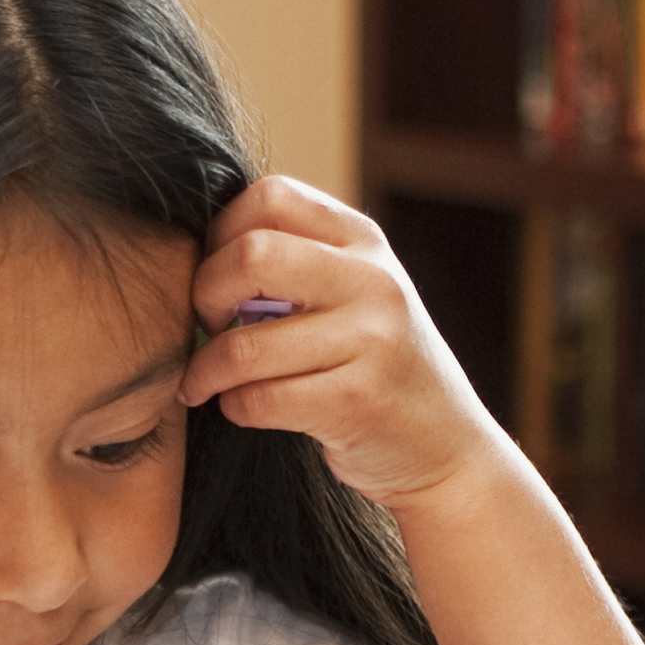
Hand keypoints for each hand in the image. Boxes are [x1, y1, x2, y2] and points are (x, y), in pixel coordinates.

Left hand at [182, 175, 504, 510]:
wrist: (447, 448)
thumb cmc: (376, 368)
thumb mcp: (355, 295)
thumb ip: (297, 263)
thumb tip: (197, 255)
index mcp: (365, 241)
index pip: (270, 196)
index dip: (221, 233)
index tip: (219, 278)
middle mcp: (374, 280)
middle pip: (251, 256)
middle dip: (205, 295)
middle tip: (208, 326)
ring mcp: (372, 340)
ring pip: (243, 344)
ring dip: (205, 370)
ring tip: (203, 383)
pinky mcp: (358, 401)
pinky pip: (258, 399)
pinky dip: (234, 407)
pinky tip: (244, 408)